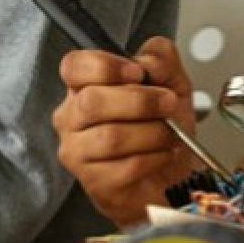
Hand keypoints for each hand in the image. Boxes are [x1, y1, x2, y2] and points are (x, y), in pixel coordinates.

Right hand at [53, 36, 202, 227]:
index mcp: (83, 87)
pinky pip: (124, 167)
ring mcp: (78, 152)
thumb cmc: (161, 129)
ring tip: (171, 134)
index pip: (73, 67)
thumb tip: (147, 62)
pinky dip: (154, 159)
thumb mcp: (171, 83)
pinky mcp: (94, 183)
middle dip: (139, 101)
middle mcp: (72, 119)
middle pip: (91, 102)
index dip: (105, 66)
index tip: (138, 73)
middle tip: (168, 103)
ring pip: (110, 137)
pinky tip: (164, 155)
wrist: (170, 177)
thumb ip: (161, 59)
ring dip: (151, 133)